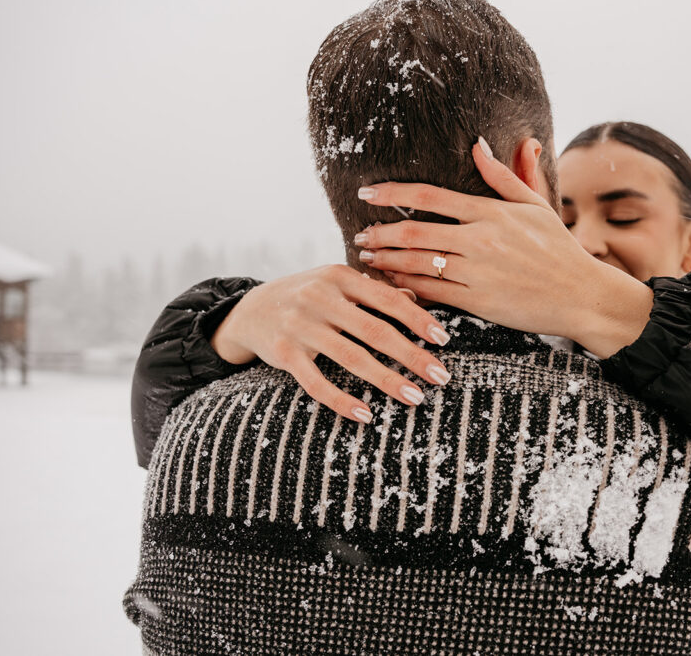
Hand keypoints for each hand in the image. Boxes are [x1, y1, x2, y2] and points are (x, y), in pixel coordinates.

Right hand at [211, 264, 451, 422]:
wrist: (247, 310)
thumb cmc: (305, 296)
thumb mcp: (336, 284)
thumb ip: (372, 291)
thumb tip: (414, 299)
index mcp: (339, 276)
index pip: (387, 298)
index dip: (418, 320)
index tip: (443, 339)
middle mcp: (319, 298)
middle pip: (375, 331)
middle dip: (412, 355)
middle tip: (441, 376)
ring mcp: (300, 326)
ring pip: (351, 358)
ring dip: (387, 380)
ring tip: (415, 397)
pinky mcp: (283, 354)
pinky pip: (316, 383)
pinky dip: (342, 400)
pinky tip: (366, 414)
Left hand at [353, 139, 652, 357]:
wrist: (582, 295)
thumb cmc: (560, 249)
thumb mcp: (537, 206)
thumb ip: (504, 176)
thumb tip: (478, 144)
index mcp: (492, 212)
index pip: (430, 196)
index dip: (392, 193)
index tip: (366, 193)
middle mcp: (482, 240)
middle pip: (416, 232)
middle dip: (381, 233)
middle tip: (360, 234)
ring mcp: (479, 272)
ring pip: (418, 264)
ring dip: (387, 262)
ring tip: (367, 259)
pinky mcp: (479, 302)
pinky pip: (433, 293)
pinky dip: (407, 289)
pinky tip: (390, 286)